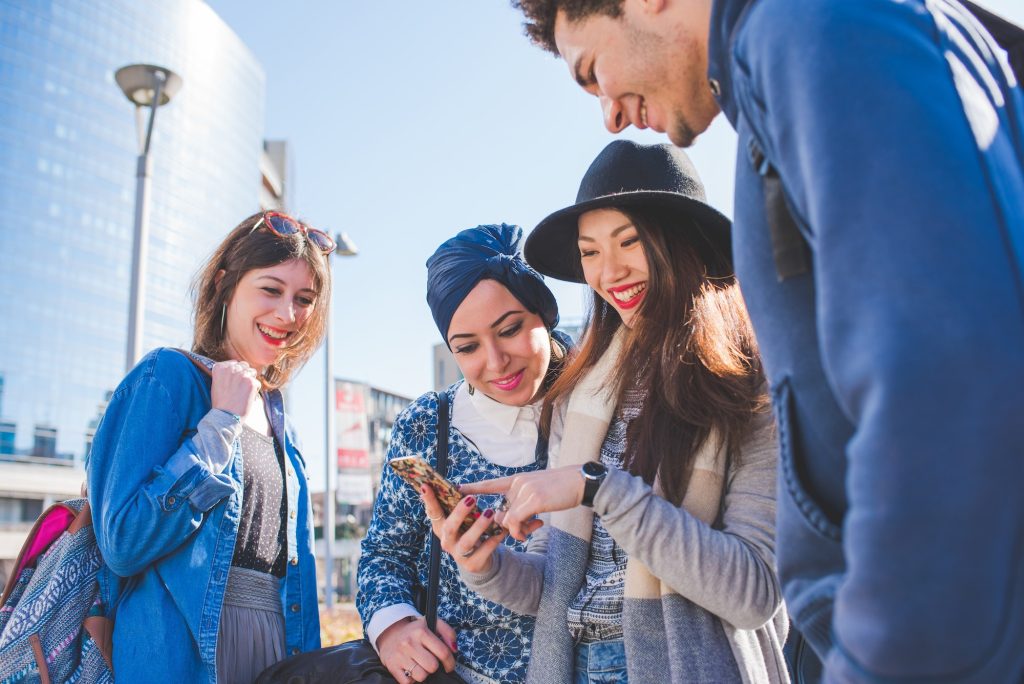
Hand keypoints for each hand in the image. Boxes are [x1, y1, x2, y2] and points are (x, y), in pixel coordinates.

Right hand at [211, 360, 259, 418]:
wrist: (225, 416)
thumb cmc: (221, 403)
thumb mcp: (217, 384)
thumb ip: (226, 374)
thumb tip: (237, 367)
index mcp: (219, 368)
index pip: (233, 363)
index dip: (235, 373)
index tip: (232, 383)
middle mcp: (230, 368)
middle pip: (244, 365)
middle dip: (244, 375)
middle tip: (239, 388)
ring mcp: (241, 375)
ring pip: (252, 372)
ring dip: (250, 381)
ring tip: (242, 393)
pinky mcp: (251, 382)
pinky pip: (257, 382)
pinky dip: (254, 390)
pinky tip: (246, 397)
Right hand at [376, 615, 456, 682]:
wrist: (389, 632)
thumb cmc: (414, 630)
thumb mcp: (432, 623)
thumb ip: (447, 632)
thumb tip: (454, 649)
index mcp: (421, 632)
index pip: (443, 652)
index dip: (450, 662)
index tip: (449, 666)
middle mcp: (409, 643)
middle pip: (432, 667)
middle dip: (434, 667)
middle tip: (430, 662)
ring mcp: (400, 656)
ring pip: (421, 676)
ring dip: (423, 673)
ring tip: (420, 665)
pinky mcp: (392, 666)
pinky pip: (408, 682)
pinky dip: (412, 679)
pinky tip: (411, 670)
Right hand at [421, 487, 507, 573]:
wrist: (479, 561)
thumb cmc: (468, 533)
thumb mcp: (461, 521)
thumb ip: (456, 508)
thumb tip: (456, 486)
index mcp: (441, 528)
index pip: (433, 512)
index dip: (429, 500)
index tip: (426, 485)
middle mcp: (447, 541)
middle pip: (450, 527)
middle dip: (460, 512)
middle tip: (472, 498)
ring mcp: (459, 555)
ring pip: (467, 541)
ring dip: (479, 526)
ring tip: (490, 512)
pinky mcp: (473, 564)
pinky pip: (485, 550)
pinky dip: (495, 538)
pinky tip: (503, 528)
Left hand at [459, 466, 584, 540]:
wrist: (581, 482)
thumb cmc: (562, 490)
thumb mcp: (538, 495)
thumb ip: (523, 505)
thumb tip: (510, 522)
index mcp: (518, 480)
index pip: (490, 484)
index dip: (473, 487)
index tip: (456, 489)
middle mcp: (518, 483)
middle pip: (500, 511)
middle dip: (506, 526)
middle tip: (522, 532)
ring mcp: (525, 490)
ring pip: (507, 518)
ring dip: (514, 532)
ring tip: (527, 532)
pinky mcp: (534, 499)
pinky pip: (515, 521)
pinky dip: (517, 532)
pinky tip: (525, 534)